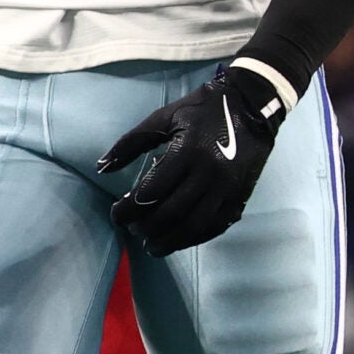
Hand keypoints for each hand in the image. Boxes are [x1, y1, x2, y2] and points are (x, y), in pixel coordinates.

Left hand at [100, 64, 288, 256]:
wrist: (252, 106)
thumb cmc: (201, 109)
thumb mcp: (162, 117)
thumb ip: (130, 143)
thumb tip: (101, 168)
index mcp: (188, 151)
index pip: (152, 191)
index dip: (130, 209)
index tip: (116, 215)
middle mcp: (210, 173)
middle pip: (173, 213)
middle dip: (148, 228)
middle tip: (133, 231)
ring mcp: (228, 188)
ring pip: (196, 225)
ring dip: (171, 241)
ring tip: (152, 247)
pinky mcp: (241, 196)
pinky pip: (217, 225)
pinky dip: (196, 237)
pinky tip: (180, 240)